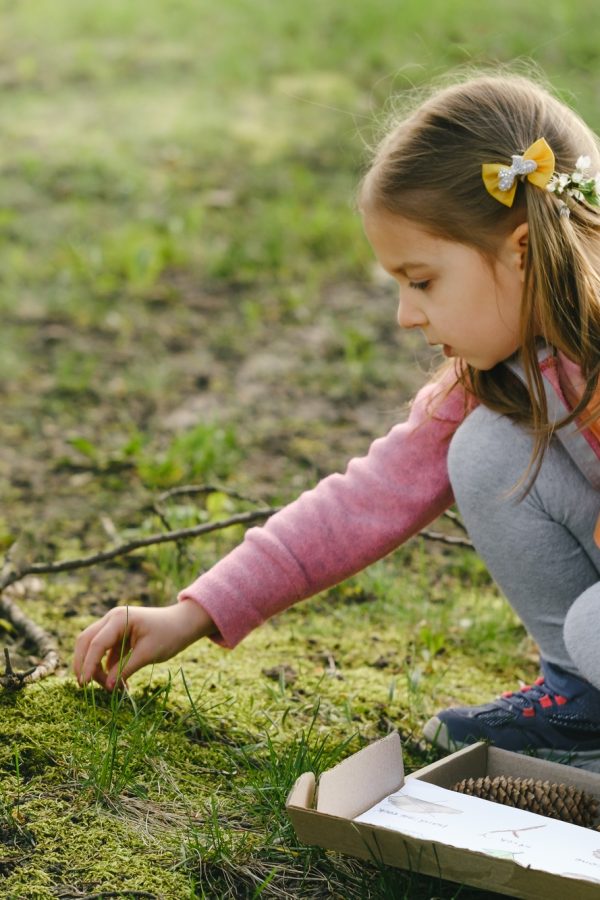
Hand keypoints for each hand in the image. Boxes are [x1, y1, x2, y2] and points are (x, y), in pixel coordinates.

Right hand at [72, 600, 215, 689]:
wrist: (184, 624)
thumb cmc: (169, 635)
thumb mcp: (147, 654)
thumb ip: (125, 669)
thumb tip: (107, 687)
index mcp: (119, 619)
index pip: (96, 644)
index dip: (88, 665)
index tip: (84, 684)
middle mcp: (112, 619)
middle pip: (86, 642)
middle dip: (84, 664)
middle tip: (86, 687)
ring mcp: (114, 627)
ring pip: (93, 648)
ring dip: (96, 668)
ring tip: (110, 688)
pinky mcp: (118, 636)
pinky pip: (105, 653)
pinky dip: (107, 668)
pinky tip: (118, 684)